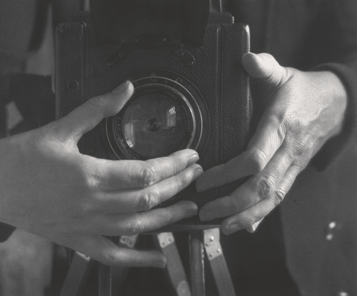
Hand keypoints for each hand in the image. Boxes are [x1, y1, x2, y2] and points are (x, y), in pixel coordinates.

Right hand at [0, 81, 201, 266]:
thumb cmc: (21, 156)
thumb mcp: (60, 127)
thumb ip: (97, 109)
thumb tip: (125, 88)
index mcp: (89, 174)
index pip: (145, 172)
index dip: (173, 164)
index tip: (190, 156)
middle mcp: (91, 204)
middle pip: (147, 199)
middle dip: (178, 186)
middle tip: (196, 175)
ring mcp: (85, 227)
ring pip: (137, 227)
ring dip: (168, 218)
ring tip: (190, 208)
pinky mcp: (76, 241)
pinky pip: (112, 256)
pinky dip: (137, 258)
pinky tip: (159, 257)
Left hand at [196, 52, 346, 234]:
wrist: (335, 103)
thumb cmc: (301, 90)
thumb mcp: (282, 73)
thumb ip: (264, 66)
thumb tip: (246, 58)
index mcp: (280, 126)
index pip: (255, 158)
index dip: (229, 173)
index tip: (204, 180)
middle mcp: (288, 151)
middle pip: (262, 186)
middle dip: (232, 203)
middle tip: (205, 212)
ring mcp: (293, 165)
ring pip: (272, 198)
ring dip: (247, 215)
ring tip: (222, 227)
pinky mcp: (294, 172)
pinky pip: (279, 197)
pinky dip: (262, 214)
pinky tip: (246, 226)